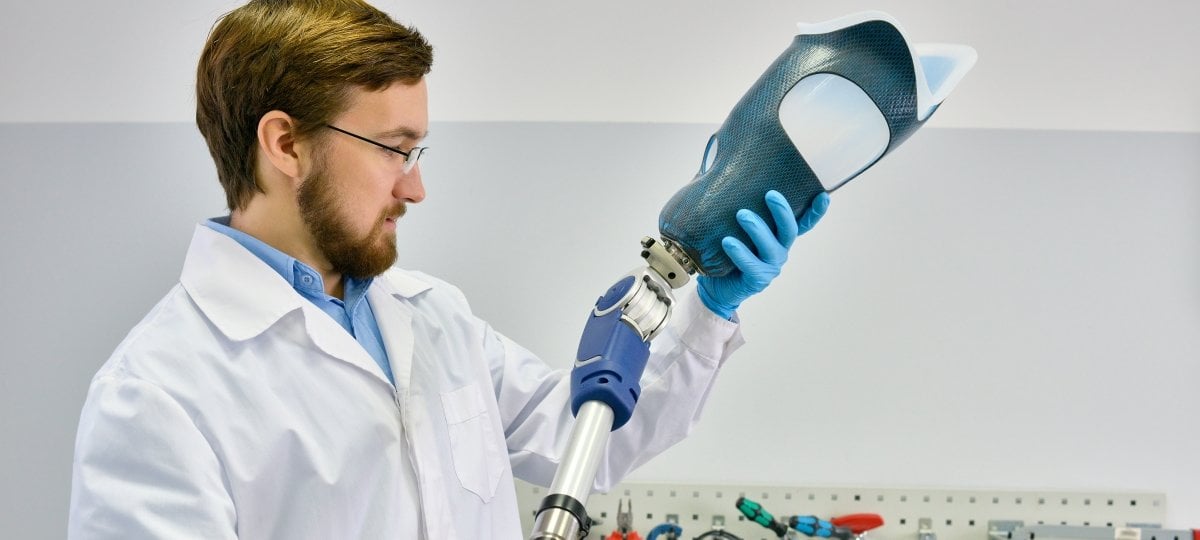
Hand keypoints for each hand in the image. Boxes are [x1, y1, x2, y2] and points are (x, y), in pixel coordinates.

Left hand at [697, 190, 829, 318]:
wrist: (711, 284)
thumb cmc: (721, 248)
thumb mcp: (727, 221)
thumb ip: (727, 199)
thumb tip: (711, 166)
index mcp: (776, 234)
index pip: (802, 222)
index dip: (815, 211)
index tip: (823, 196)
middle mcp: (778, 249)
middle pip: (789, 230)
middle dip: (782, 212)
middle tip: (770, 195)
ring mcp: (769, 266)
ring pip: (771, 248)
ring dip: (758, 230)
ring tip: (741, 215)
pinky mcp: (756, 280)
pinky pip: (751, 266)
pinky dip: (741, 253)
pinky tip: (728, 242)